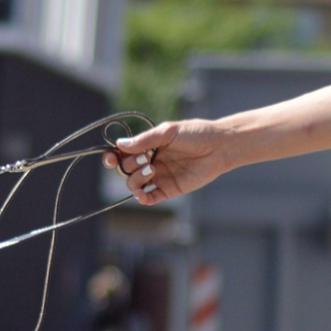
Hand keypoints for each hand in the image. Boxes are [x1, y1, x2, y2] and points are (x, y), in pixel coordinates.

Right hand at [102, 119, 231, 204]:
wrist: (219, 147)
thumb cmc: (196, 134)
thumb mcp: (168, 132)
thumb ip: (145, 140)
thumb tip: (119, 145)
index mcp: (147, 145)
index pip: (122, 153)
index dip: (112, 156)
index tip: (111, 157)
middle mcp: (150, 161)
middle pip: (124, 169)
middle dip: (128, 165)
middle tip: (145, 158)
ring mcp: (159, 176)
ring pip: (134, 184)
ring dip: (136, 179)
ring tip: (152, 169)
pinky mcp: (169, 189)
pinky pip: (150, 198)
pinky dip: (142, 198)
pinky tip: (143, 194)